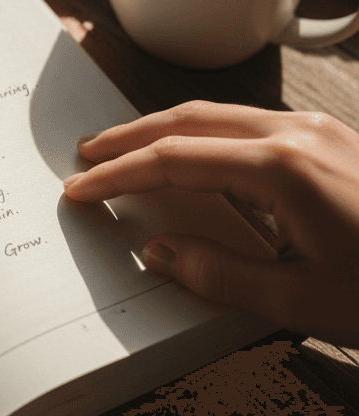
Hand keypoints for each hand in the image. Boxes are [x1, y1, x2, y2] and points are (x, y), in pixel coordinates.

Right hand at [62, 101, 358, 345]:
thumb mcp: (302, 299)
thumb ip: (219, 274)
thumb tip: (159, 251)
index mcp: (282, 168)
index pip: (174, 160)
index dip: (119, 174)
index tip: (82, 188)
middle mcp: (297, 134)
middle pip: (190, 119)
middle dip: (132, 136)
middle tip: (89, 153)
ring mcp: (319, 131)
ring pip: (220, 116)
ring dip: (167, 131)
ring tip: (128, 150)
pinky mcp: (333, 141)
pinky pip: (251, 126)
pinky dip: (206, 137)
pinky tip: (195, 159)